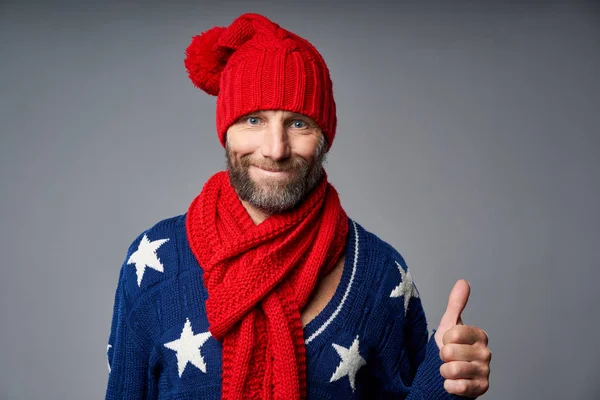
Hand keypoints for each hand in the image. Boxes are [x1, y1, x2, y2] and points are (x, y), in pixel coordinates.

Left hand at [434, 280, 490, 397]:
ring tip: (450, 370)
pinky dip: (449, 385)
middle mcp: (486, 352)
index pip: (452, 334)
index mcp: (479, 335)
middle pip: (450, 352)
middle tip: (449, 358)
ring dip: (444, 372)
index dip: (444, 340)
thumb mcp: (450, 325)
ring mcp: (485, 371)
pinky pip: (456, 386)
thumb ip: (456, 304)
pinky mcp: (481, 388)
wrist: (451, 375)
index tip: (449, 343)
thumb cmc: (451, 348)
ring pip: (452, 370)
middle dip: (443, 357)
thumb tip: (463, 281)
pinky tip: (454, 383)